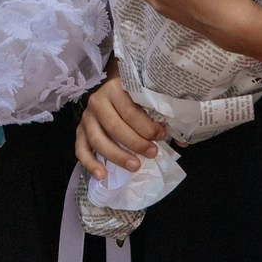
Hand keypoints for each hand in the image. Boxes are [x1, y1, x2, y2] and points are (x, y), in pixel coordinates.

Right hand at [74, 60, 166, 179]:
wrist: (109, 86)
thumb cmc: (133, 96)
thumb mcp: (144, 98)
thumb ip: (159, 116)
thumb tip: (182, 141)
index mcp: (115, 88)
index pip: (130, 111)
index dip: (146, 127)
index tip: (161, 135)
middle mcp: (98, 101)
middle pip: (114, 126)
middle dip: (135, 143)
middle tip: (152, 153)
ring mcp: (86, 117)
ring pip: (97, 139)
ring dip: (117, 156)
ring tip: (134, 166)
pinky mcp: (80, 130)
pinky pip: (81, 149)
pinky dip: (90, 163)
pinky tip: (102, 175)